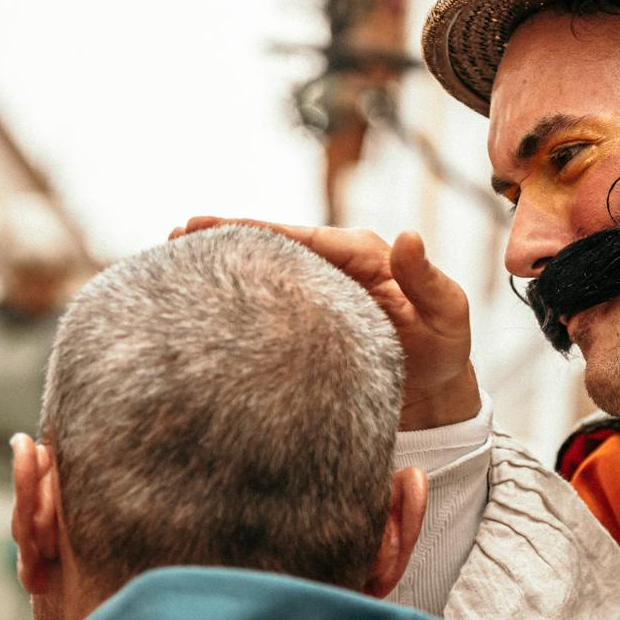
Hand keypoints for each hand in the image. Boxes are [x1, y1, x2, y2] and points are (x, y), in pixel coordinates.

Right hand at [170, 218, 477, 430]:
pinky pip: (266, 306)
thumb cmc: (444, 352)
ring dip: (222, 266)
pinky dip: (234, 300)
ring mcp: (316, 296)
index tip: (212, 224)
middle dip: (225, 239)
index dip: (257, 229)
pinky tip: (198, 302)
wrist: (435, 395)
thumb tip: (408, 235)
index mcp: (363, 256)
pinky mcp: (304, 325)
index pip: (303, 238)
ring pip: (264, 274)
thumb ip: (427, 280)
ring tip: (171, 261)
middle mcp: (334, 267)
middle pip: (273, 247)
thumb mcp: (448, 316)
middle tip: (176, 237)